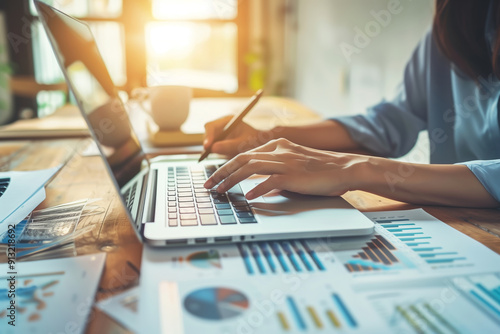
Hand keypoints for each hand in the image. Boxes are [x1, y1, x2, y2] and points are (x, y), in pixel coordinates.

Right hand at [203, 115, 273, 156]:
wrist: (261, 144)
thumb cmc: (255, 140)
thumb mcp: (243, 143)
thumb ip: (229, 146)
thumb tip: (213, 148)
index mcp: (228, 120)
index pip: (211, 126)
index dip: (207, 136)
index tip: (207, 146)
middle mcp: (222, 126)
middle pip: (208, 134)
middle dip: (208, 144)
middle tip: (207, 154)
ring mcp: (220, 134)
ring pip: (210, 142)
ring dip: (213, 149)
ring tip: (224, 154)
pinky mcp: (220, 142)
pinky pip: (214, 148)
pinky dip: (216, 153)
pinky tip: (225, 156)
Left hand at [204, 138, 367, 199]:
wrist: (344, 168)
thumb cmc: (321, 169)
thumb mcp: (294, 164)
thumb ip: (275, 170)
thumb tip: (258, 187)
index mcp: (278, 145)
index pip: (245, 154)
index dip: (226, 166)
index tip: (214, 176)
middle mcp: (278, 150)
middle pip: (241, 159)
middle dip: (220, 172)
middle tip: (207, 185)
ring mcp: (285, 161)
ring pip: (249, 167)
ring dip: (230, 180)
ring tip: (219, 191)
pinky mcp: (293, 174)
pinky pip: (269, 181)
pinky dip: (256, 189)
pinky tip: (248, 197)